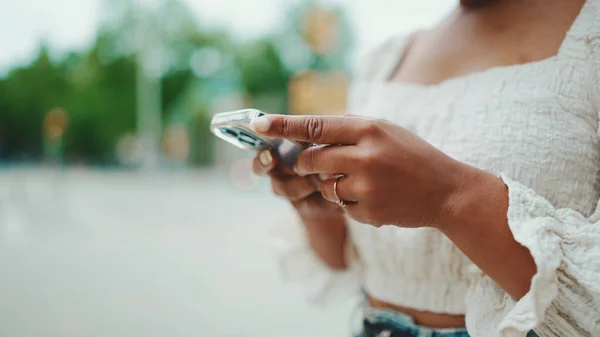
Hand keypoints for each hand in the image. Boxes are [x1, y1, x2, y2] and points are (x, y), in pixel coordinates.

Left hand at [250, 114, 469, 227]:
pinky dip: (349, 201)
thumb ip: (347, 129)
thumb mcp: (385, 130)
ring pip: (322, 186)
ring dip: (331, 184)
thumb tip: (308, 131)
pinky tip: (374, 197)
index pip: (315, 125)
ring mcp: (366, 188)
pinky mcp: (367, 213)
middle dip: (307, 162)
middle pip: (310, 160)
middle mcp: (365, 157)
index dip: (283, 125)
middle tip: (318, 162)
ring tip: (363, 180)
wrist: (446, 191)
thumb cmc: (412, 155)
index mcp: (368, 130)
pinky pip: (340, 206)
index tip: (258, 123)